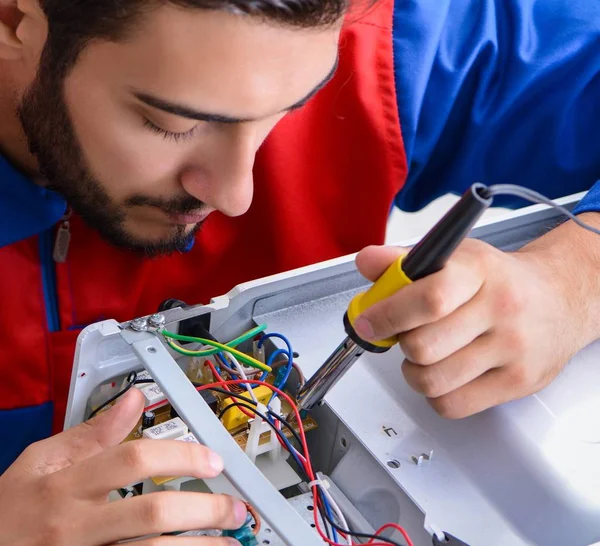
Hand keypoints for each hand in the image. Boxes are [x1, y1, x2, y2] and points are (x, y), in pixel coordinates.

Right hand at [0, 388, 244, 544]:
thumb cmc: (10, 511)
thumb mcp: (40, 463)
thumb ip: (92, 433)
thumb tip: (134, 400)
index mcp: (66, 485)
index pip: (134, 460)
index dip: (181, 456)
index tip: (213, 460)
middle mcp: (76, 525)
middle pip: (152, 513)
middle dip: (203, 510)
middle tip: (234, 508)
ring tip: (230, 543)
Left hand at [354, 230, 596, 417]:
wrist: (558, 298)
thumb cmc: (498, 279)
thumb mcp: (454, 256)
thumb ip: (404, 261)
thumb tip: (367, 262)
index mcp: (479, 271)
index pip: (428, 298)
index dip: (386, 315)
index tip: (368, 322)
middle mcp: (500, 309)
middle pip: (423, 346)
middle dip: (400, 343)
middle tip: (404, 334)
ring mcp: (512, 349)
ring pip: (432, 381)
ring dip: (414, 371)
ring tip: (424, 355)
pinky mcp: (517, 383)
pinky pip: (452, 405)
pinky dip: (435, 394)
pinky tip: (444, 374)